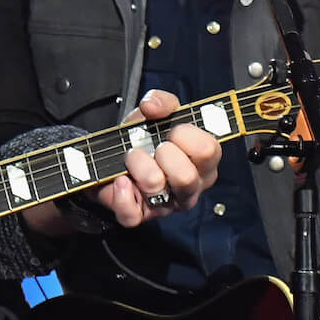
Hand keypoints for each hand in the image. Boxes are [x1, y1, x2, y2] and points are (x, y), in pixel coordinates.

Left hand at [94, 89, 220, 227]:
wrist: (110, 159)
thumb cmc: (142, 139)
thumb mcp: (154, 115)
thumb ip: (162, 102)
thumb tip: (153, 106)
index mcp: (202, 161)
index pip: (209, 150)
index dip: (187, 135)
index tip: (173, 130)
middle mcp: (190, 187)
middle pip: (186, 176)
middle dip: (163, 154)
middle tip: (154, 148)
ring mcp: (167, 205)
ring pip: (157, 188)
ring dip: (139, 165)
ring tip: (132, 158)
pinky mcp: (141, 217)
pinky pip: (133, 213)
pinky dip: (122, 194)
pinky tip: (121, 181)